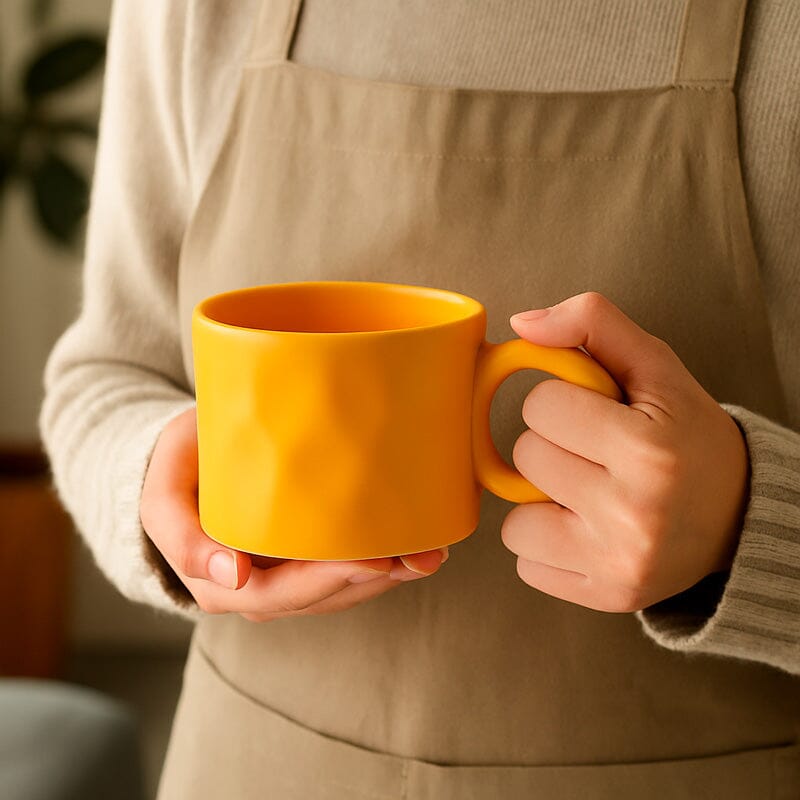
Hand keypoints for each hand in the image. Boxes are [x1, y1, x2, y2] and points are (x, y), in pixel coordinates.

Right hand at [140, 407, 447, 621]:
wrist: (184, 463)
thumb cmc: (178, 468)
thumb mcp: (162, 492)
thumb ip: (180, 533)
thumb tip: (232, 577)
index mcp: (218, 581)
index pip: (280, 592)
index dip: (329, 580)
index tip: (374, 559)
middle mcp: (255, 590)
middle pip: (322, 596)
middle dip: (374, 577)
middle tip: (419, 553)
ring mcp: (283, 578)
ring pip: (341, 591)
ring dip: (388, 575)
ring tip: (430, 551)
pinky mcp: (304, 562)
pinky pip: (345, 574)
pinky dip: (382, 563)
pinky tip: (415, 545)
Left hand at [500, 293, 747, 612]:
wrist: (739, 517)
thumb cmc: (688, 436)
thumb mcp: (657, 367)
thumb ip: (593, 323)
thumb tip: (520, 324)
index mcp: (648, 449)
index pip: (540, 405)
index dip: (559, 401)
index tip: (593, 414)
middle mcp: (634, 513)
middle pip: (526, 458)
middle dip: (551, 447)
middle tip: (595, 453)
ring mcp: (619, 563)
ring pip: (514, 523)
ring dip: (540, 503)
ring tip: (588, 494)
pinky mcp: (607, 596)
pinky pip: (526, 563)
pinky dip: (547, 544)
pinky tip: (586, 530)